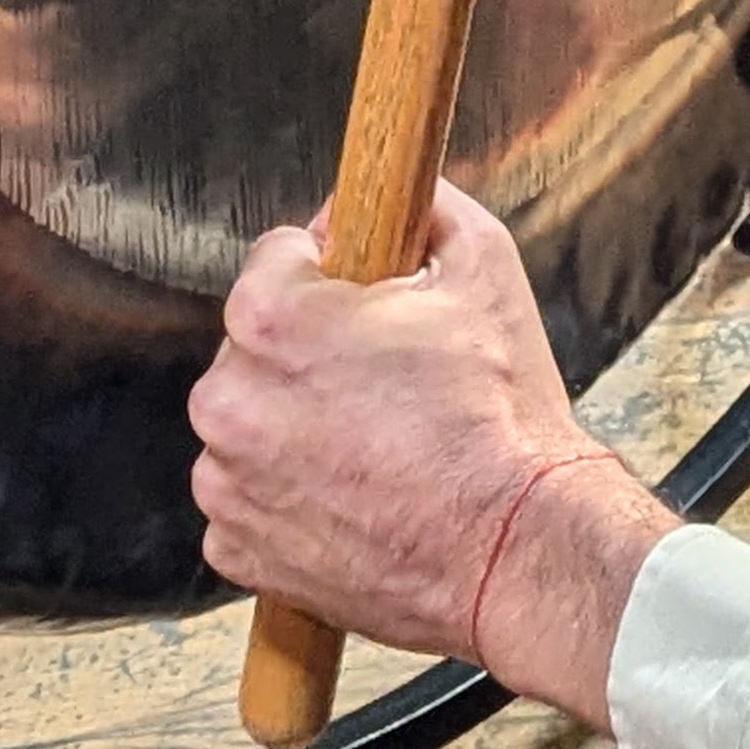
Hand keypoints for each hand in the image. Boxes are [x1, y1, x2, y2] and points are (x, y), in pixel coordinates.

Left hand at [188, 184, 671, 724]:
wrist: (520, 548)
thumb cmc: (502, 417)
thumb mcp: (486, 266)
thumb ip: (426, 208)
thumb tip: (398, 199)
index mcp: (273, 319)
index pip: (278, 259)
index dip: (335, 274)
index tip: (370, 303)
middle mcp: (230, 400)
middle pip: (258, 346)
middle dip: (313, 355)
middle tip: (388, 382)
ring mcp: (229, 481)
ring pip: (251, 424)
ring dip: (296, 426)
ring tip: (377, 445)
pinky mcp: (238, 549)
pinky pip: (250, 500)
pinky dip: (291, 497)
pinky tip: (357, 495)